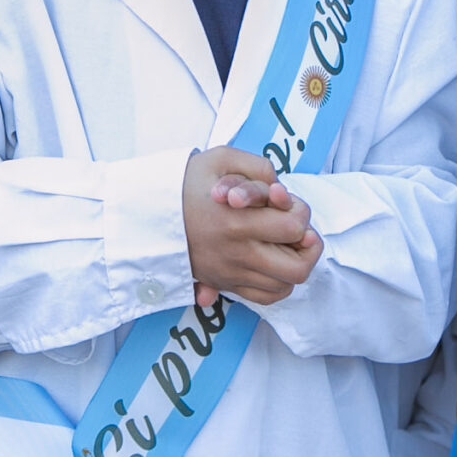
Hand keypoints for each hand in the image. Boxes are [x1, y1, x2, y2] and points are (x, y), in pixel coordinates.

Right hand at [182, 147, 319, 307]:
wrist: (148, 214)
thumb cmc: (187, 183)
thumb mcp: (221, 158)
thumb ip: (258, 168)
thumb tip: (280, 192)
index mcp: (237, 222)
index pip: (294, 229)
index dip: (300, 212)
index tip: (286, 203)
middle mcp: (237, 255)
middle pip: (297, 268)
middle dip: (308, 246)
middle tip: (297, 229)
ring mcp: (231, 274)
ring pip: (285, 286)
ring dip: (295, 263)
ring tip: (285, 243)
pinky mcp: (226, 284)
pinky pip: (266, 298)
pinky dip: (279, 283)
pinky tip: (274, 261)